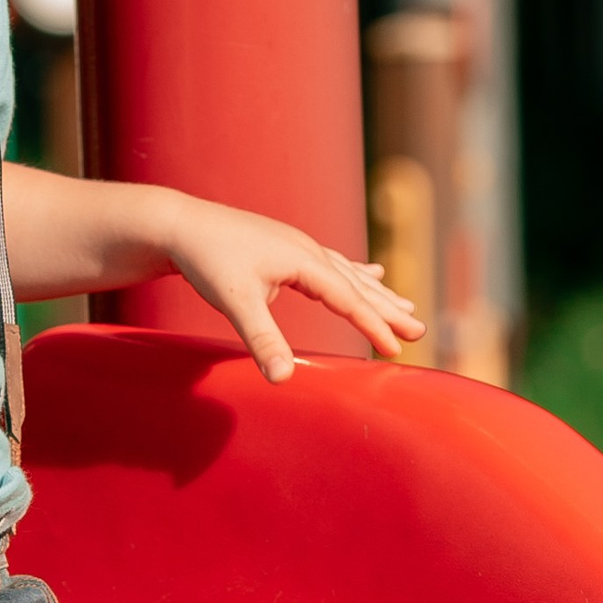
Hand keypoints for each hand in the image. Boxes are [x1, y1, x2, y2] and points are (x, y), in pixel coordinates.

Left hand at [159, 197, 424, 382]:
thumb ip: (262, 339)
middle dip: (389, 309)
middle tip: (421, 331)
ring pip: (349, 273)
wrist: (181, 225)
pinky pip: (333, 264)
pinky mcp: (286, 248)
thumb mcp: (235, 302)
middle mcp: (307, 250)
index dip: (374, 324)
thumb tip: (284, 378)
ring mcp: (298, 246)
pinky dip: (357, 273)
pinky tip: (371, 272)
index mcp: (302, 260)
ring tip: (407, 306)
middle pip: (357, 284)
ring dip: (378, 292)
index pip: (347, 298)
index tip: (398, 349)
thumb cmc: (207, 260)